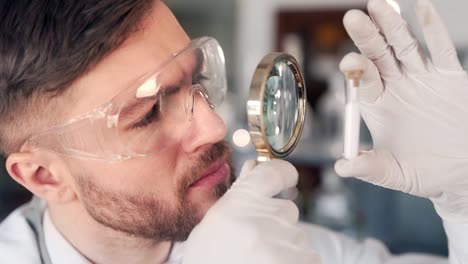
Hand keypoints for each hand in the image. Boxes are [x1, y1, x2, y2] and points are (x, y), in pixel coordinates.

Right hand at [182, 160, 320, 263]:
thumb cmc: (210, 259)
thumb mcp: (215, 225)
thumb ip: (237, 197)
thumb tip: (254, 167)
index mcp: (235, 204)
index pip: (272, 173)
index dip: (284, 173)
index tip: (288, 177)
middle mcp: (259, 219)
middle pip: (287, 209)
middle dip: (278, 224)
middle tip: (255, 245)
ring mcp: (279, 243)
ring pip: (298, 236)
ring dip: (287, 247)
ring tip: (259, 260)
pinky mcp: (294, 262)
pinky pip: (310, 257)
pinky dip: (297, 262)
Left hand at [334, 0, 467, 222]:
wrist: (461, 172)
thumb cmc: (424, 173)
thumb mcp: (395, 173)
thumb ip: (370, 168)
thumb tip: (342, 168)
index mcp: (378, 105)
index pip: (363, 82)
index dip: (355, 71)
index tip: (349, 62)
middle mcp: (396, 86)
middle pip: (378, 57)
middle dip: (366, 38)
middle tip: (353, 19)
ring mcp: (421, 78)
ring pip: (404, 46)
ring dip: (392, 26)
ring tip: (379, 5)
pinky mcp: (449, 76)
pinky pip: (440, 49)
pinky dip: (432, 28)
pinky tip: (421, 7)